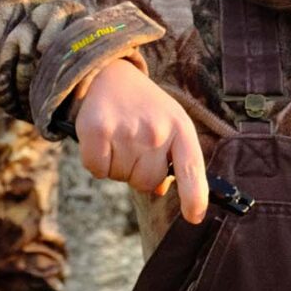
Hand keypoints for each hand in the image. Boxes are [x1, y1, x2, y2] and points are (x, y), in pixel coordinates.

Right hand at [69, 59, 208, 222]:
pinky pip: (97, 170)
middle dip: (139, 173)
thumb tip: (158, 190)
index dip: (194, 197)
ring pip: (120, 177)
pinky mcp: (97, 130)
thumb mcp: (169, 123)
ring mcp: (126, 130)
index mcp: (180, 128)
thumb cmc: (144, 107)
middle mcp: (155, 130)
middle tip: (134, 145)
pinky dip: (96, 162)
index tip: (194, 217)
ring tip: (119, 136)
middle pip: (147, 182)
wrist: (108, 73)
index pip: (192, 169)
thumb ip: (173, 157)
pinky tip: (102, 140)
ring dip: (117, 165)